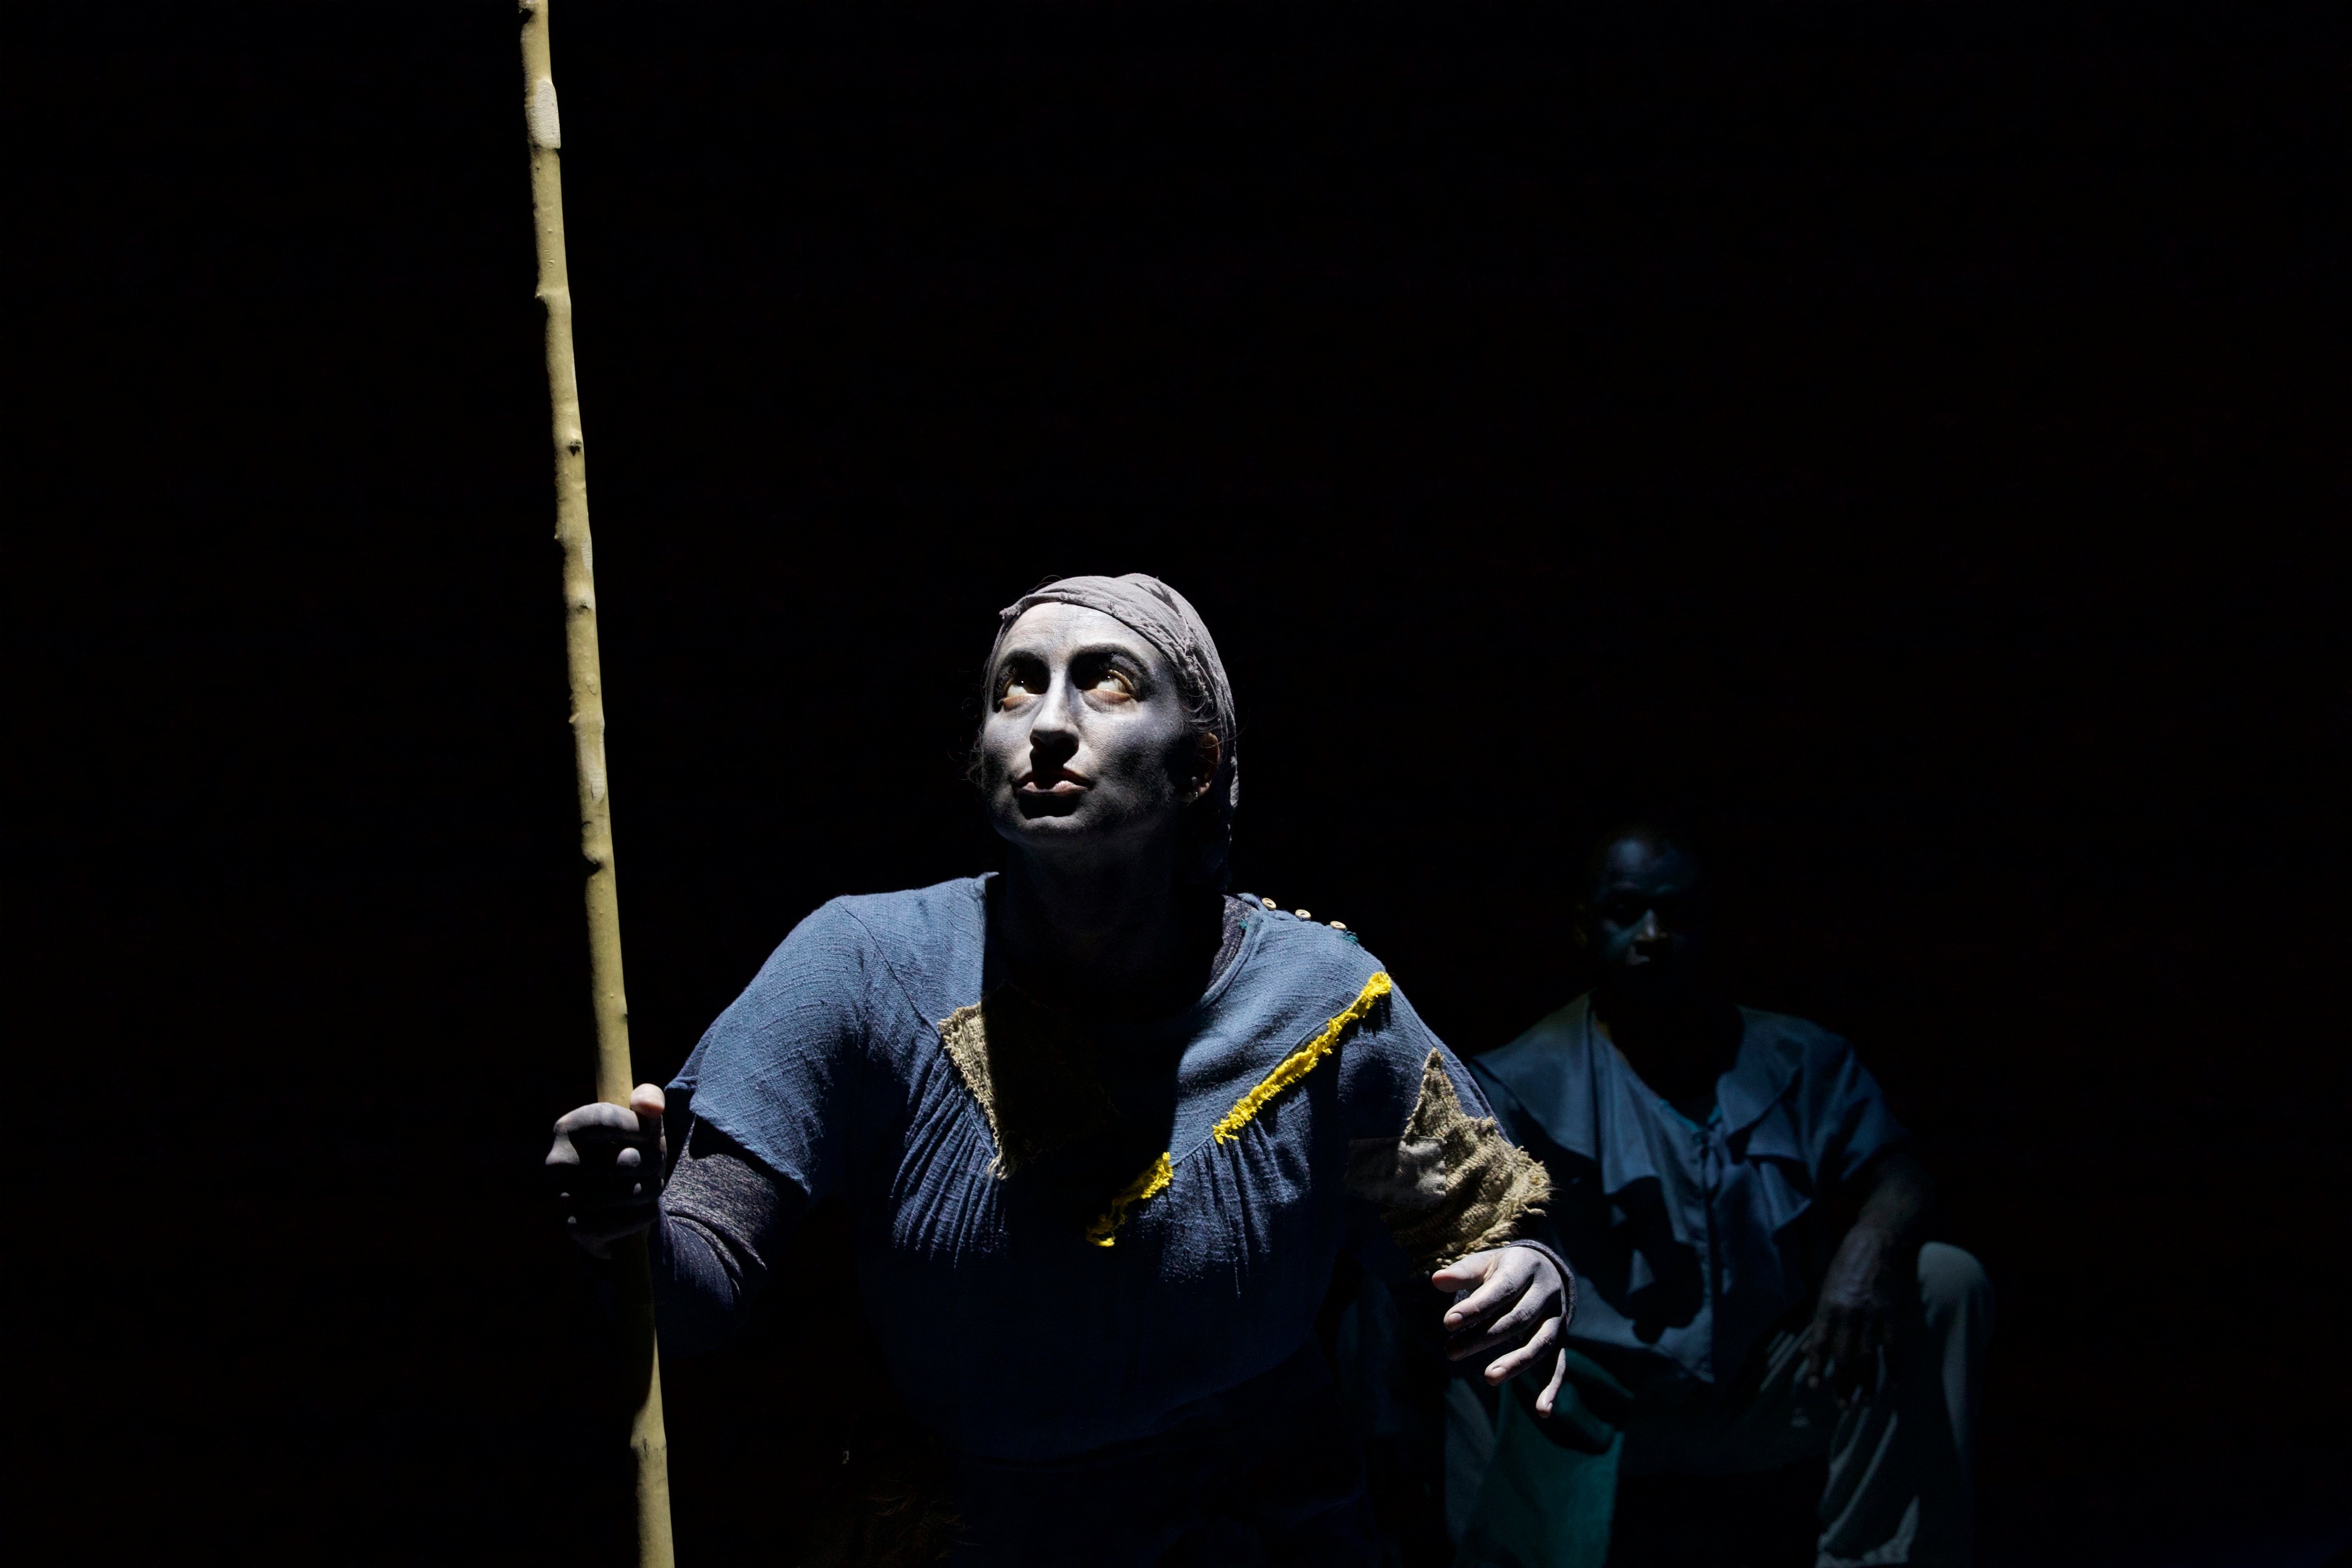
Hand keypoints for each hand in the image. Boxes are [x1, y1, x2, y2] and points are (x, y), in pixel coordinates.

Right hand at [545, 1083, 665, 1256]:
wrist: (614, 1207)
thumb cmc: (631, 1153)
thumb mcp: (642, 1123)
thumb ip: (649, 1099)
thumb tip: (651, 1106)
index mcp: (568, 1127)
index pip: (606, 1118)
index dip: (638, 1126)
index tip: (651, 1134)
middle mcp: (557, 1161)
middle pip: (628, 1160)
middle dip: (654, 1163)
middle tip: (652, 1167)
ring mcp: (561, 1196)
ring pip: (632, 1192)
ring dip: (652, 1190)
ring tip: (648, 1187)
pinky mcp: (574, 1227)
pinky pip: (626, 1220)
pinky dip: (644, 1215)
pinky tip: (642, 1210)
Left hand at [1432, 1247, 1571, 1415]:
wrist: (1545, 1268)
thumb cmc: (1504, 1268)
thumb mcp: (1485, 1263)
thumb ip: (1463, 1272)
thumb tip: (1436, 1281)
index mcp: (1525, 1268)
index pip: (1501, 1290)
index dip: (1475, 1307)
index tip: (1448, 1323)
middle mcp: (1546, 1293)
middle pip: (1517, 1319)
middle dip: (1484, 1337)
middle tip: (1451, 1352)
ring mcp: (1557, 1318)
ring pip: (1540, 1343)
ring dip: (1516, 1363)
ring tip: (1489, 1378)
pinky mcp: (1560, 1339)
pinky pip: (1559, 1364)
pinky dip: (1552, 1387)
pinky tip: (1542, 1410)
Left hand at [1802, 1224, 1898, 1403]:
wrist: (1876, 1244)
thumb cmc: (1846, 1266)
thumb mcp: (1824, 1290)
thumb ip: (1819, 1321)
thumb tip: (1808, 1349)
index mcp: (1827, 1307)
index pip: (1819, 1344)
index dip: (1816, 1367)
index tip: (1815, 1388)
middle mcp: (1847, 1314)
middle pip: (1843, 1357)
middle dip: (1842, 1384)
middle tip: (1842, 1405)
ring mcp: (1871, 1316)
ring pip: (1867, 1358)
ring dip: (1865, 1383)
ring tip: (1864, 1402)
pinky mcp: (1891, 1315)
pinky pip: (1892, 1348)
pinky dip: (1893, 1369)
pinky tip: (1892, 1386)